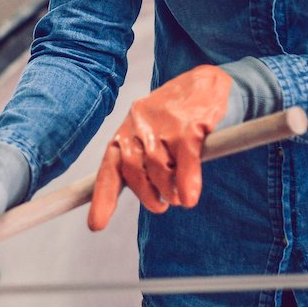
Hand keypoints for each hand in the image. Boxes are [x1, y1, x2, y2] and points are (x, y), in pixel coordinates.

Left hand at [87, 64, 231, 227]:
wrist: (210, 81)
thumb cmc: (179, 113)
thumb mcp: (154, 132)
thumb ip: (144, 160)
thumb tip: (147, 194)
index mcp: (128, 129)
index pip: (110, 166)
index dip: (102, 197)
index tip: (96, 225)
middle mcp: (140, 125)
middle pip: (132, 169)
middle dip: (144, 194)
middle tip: (160, 206)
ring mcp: (165, 124)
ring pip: (158, 167)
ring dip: (167, 190)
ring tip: (178, 198)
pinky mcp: (190, 124)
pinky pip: (184, 161)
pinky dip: (186, 183)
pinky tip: (190, 197)